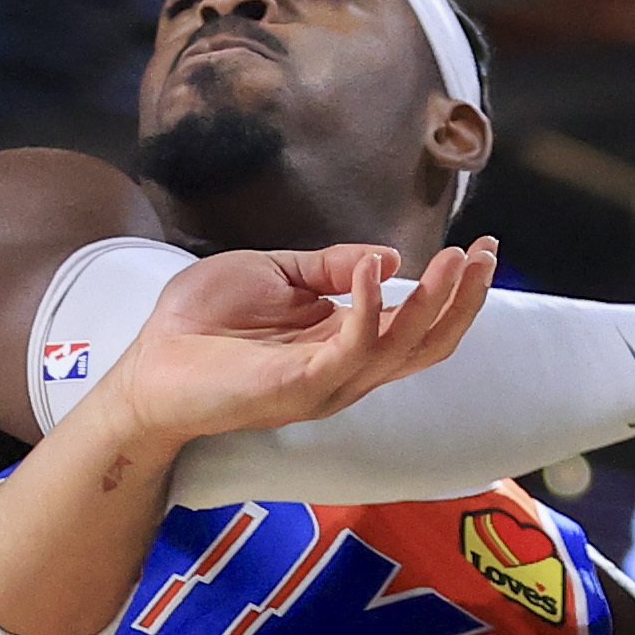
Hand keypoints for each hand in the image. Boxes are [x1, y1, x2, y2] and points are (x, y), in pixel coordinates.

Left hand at [97, 239, 496, 452]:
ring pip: (402, 349)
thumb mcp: (277, 274)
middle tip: (486, 254)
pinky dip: (368, 307)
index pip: (417, 324)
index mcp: (342, 344)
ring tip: (457, 259)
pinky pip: (349, 348)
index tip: (482, 248)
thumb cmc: (202, 322)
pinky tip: (374, 268)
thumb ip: (328, 267)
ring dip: (435, 302)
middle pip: (427, 344)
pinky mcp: (298, 386)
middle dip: (463, 300)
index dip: (455, 290)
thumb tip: (386, 256)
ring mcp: (326, 383)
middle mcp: (345, 370)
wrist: (147, 361)